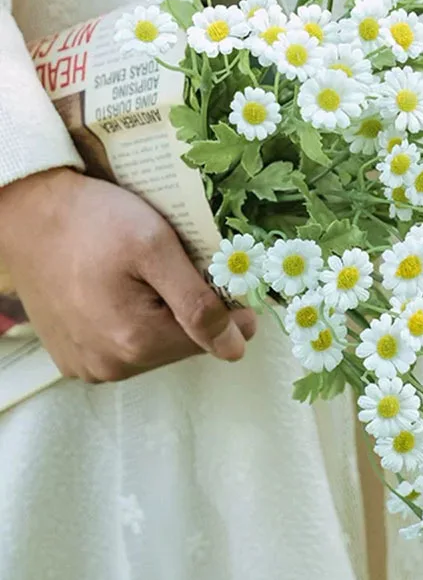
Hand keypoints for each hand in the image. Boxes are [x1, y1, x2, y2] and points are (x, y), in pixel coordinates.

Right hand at [0, 168, 255, 381]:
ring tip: (147, 277)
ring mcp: (88, 366)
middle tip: (178, 268)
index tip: (226, 276)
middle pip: (183, 346)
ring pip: (156, 348)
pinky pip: (124, 347)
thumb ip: (198, 302)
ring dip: (164, 317)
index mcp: (135, 342)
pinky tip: (124, 291)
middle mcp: (110, 367)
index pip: (213, 339)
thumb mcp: (156, 248)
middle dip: (192, 310)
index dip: (230, 308)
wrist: (30, 212)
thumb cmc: (94, 221)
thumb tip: (235, 348)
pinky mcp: (73, 358)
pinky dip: (135, 322)